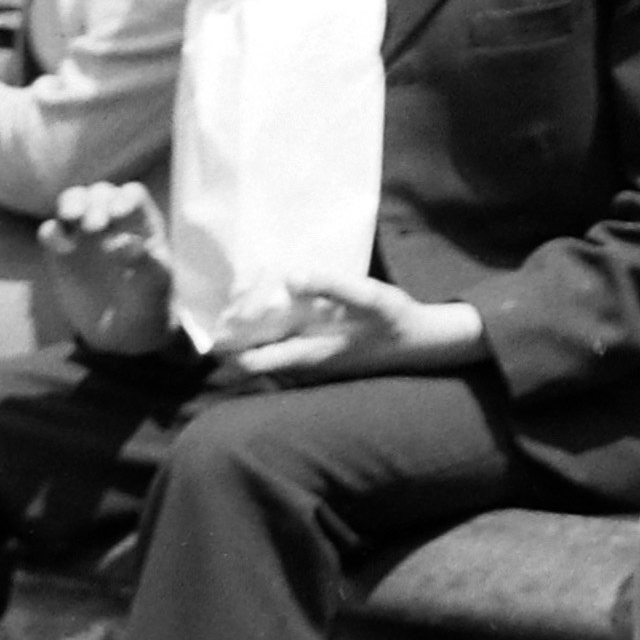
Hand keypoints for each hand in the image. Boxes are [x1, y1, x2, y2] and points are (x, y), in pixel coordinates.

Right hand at [38, 182, 179, 358]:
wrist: (125, 333)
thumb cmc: (149, 302)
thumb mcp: (154, 286)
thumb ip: (145, 264)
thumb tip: (124, 243)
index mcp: (141, 223)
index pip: (131, 194)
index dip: (123, 198)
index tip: (117, 216)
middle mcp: (112, 222)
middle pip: (100, 192)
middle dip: (95, 202)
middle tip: (94, 227)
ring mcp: (85, 236)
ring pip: (73, 202)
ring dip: (71, 204)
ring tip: (72, 218)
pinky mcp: (61, 255)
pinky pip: (51, 231)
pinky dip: (51, 232)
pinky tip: (60, 248)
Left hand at [202, 270, 489, 391]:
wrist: (421, 343)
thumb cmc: (395, 321)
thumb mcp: (371, 298)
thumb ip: (333, 286)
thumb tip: (292, 276)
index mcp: (306, 354)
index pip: (248, 361)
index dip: (228, 343)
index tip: (218, 316)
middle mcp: (301, 363)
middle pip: (251, 355)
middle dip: (235, 333)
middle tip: (228, 301)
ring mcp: (310, 360)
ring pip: (266, 349)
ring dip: (253, 330)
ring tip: (245, 298)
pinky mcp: (319, 353)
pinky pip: (283, 344)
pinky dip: (273, 328)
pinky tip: (279, 304)